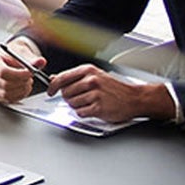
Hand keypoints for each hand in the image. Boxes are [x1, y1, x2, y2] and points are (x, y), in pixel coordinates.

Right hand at [0, 37, 44, 104]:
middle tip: (30, 78)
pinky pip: (8, 100)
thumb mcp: (22, 52)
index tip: (30, 73)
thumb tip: (40, 62)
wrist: (10, 60)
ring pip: (7, 94)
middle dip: (22, 82)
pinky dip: (19, 95)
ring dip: (21, 90)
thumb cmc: (13, 55)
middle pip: (5, 84)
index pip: (2, 72)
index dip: (19, 74)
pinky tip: (23, 88)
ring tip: (27, 82)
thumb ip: (31, 58)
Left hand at [57, 65, 176, 123]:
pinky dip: (84, 113)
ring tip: (90, 103)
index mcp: (88, 71)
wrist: (135, 98)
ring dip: (77, 106)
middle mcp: (91, 81)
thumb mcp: (95, 76)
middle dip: (69, 98)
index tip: (50, 92)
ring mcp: (95, 94)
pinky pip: (80, 113)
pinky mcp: (99, 108)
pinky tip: (93, 109)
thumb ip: (75, 77)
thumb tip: (54, 78)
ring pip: (71, 104)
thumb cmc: (115, 88)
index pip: (62, 78)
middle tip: (81, 98)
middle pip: (65, 93)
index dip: (53, 87)